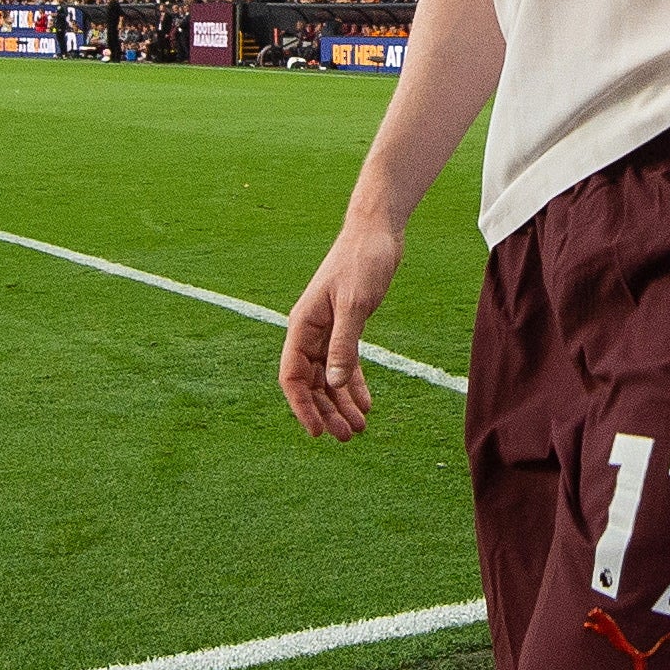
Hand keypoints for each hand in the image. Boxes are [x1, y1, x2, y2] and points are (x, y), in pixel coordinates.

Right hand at [281, 218, 405, 439]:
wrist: (377, 232)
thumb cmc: (362, 261)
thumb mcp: (355, 304)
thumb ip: (344, 344)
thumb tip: (335, 385)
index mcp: (302, 326)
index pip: (292, 376)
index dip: (302, 406)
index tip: (317, 431)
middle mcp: (310, 331)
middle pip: (312, 382)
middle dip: (326, 411)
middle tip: (346, 437)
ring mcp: (327, 330)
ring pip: (329, 377)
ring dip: (341, 403)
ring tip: (358, 428)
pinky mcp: (346, 326)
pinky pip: (345, 363)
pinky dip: (354, 384)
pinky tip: (366, 404)